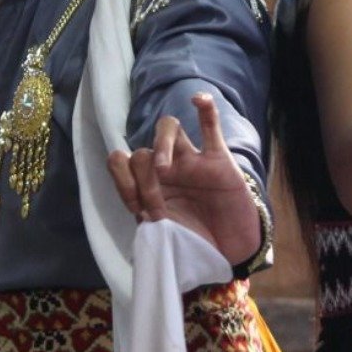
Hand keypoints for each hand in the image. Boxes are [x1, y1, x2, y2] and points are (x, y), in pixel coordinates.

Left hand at [107, 93, 261, 265]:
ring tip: (163, 167)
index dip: (123, 182)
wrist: (230, 252)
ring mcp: (192, 162)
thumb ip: (149, 218)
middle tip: (156, 203)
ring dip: (162, 143)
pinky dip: (206, 109)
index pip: (120, 163)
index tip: (137, 208)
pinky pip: (210, 127)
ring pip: (169, 129)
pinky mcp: (219, 160)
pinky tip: (198, 100)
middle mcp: (166, 169)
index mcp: (148, 184)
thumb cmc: (195, 242)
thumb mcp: (164, 235)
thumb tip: (139, 209)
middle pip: (142, 150)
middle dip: (143, 177)